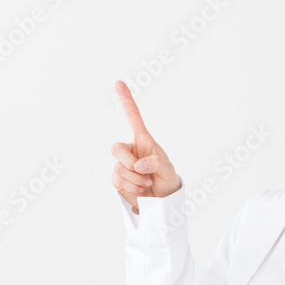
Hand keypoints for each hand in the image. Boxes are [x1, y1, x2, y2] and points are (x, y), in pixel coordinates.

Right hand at [110, 80, 181, 212]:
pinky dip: (130, 187)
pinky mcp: (117, 180)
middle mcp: (131, 150)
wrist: (161, 201)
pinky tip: (140, 189)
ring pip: (117, 167)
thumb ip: (157, 163)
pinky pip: (116, 180)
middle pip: (116, 148)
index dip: (126, 100)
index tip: (119, 82)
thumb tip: (140, 164)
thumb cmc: (167, 180)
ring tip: (146, 183)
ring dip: (134, 178)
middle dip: (128, 162)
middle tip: (142, 171)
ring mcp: (122, 165)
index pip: (133, 117)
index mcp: (143, 141)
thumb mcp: (169, 170)